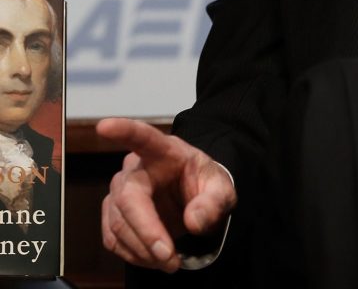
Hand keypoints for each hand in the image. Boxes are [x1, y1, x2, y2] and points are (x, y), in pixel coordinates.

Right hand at [97, 117, 236, 271]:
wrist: (195, 198)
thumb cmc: (205, 186)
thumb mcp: (222, 191)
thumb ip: (213, 203)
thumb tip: (193, 221)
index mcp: (164, 151)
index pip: (143, 137)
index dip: (124, 131)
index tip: (105, 125)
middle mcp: (135, 168)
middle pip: (128, 199)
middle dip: (147, 232)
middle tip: (169, 258)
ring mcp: (119, 191)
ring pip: (118, 224)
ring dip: (142, 250)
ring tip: (169, 262)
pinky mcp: (112, 213)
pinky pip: (113, 238)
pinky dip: (133, 254)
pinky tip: (153, 258)